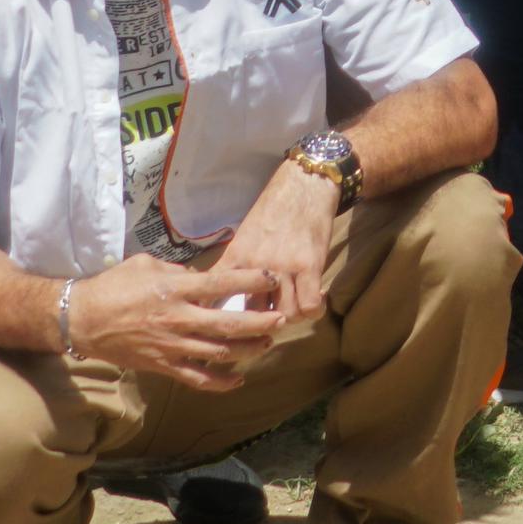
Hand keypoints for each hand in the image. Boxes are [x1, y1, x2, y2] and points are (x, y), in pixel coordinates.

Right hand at [68, 258, 285, 390]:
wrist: (82, 319)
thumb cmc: (112, 286)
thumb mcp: (145, 264)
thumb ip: (177, 270)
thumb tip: (198, 276)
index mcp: (174, 289)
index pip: (221, 284)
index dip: (250, 280)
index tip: (271, 277)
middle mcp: (178, 318)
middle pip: (229, 323)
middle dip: (260, 322)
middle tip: (281, 318)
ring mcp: (172, 345)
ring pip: (219, 353)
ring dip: (248, 350)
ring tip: (266, 343)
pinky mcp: (163, 365)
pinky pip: (197, 378)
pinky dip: (221, 382)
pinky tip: (238, 379)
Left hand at [207, 162, 336, 323]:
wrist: (303, 184)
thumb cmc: (273, 209)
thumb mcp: (245, 235)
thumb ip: (236, 264)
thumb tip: (220, 290)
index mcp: (235, 257)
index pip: (215, 297)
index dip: (211, 321)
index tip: (208, 339)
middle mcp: (256, 265)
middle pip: (251, 316)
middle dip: (257, 327)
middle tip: (264, 328)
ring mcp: (284, 266)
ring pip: (284, 316)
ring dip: (288, 319)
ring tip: (291, 310)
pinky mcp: (309, 265)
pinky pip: (309, 306)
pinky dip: (312, 311)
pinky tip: (313, 301)